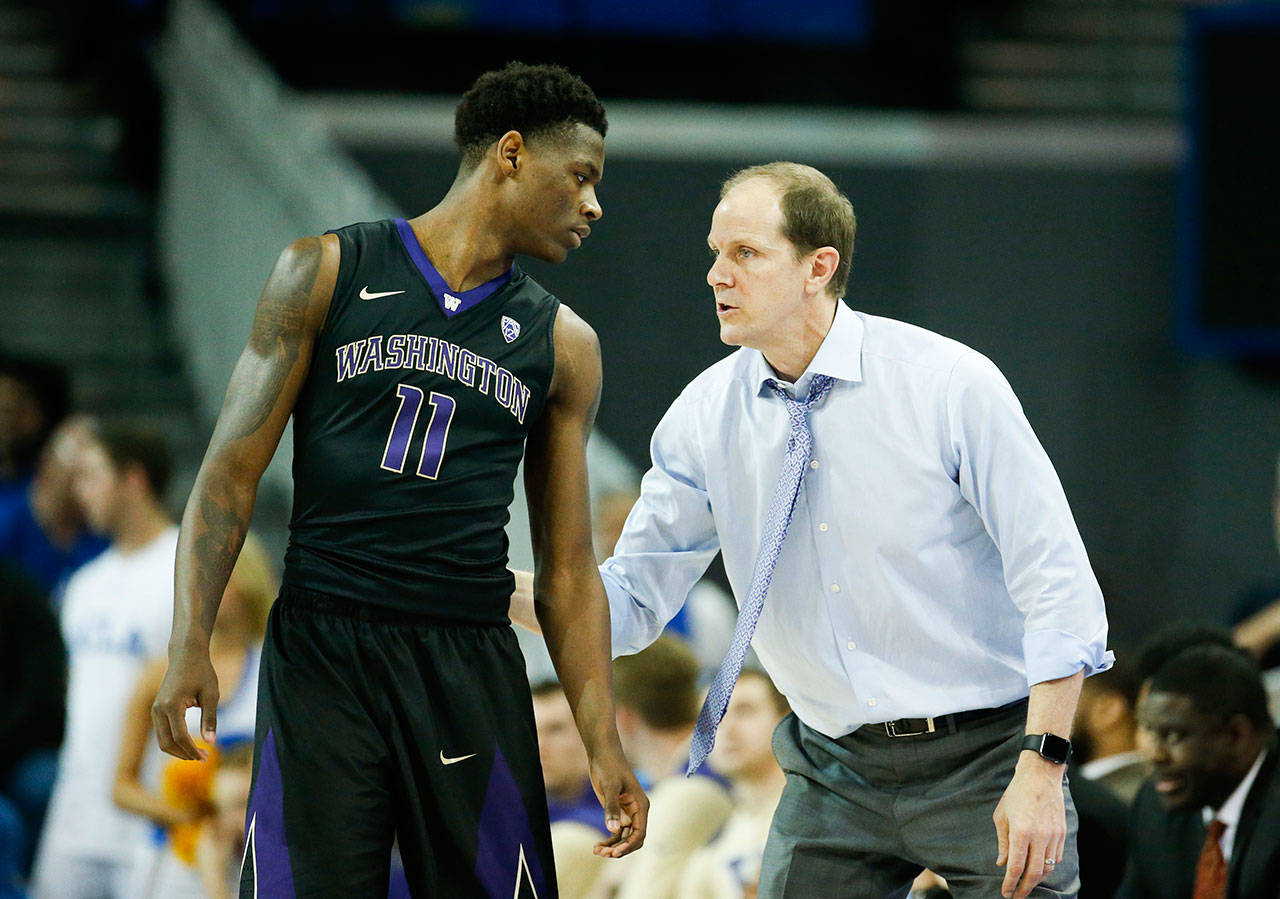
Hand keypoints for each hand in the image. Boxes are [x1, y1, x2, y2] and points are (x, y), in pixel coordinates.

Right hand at [152, 643, 219, 760]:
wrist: (186, 654)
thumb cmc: (202, 672)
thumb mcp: (211, 693)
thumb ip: (210, 718)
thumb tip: (210, 742)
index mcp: (172, 705)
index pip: (180, 736)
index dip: (192, 750)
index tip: (207, 756)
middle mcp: (158, 709)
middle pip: (167, 743)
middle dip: (184, 754)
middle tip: (204, 758)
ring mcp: (155, 710)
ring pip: (162, 741)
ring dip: (178, 751)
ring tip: (198, 754)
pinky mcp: (156, 710)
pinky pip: (162, 733)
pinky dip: (174, 742)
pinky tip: (189, 744)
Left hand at [587, 746, 648, 858]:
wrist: (603, 753)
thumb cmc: (609, 766)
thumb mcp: (610, 786)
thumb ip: (611, 807)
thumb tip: (614, 830)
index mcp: (641, 805)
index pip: (640, 833)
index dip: (629, 845)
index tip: (614, 852)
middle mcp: (637, 811)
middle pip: (633, 839)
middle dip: (620, 848)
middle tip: (602, 853)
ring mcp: (627, 812)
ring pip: (624, 838)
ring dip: (613, 847)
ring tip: (597, 851)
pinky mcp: (617, 811)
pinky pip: (616, 832)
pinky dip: (609, 840)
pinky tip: (597, 846)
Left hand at [993, 755, 1065, 898]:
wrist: (1040, 776)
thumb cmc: (1016, 794)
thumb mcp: (1002, 816)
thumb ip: (1003, 843)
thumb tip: (1002, 864)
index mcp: (1021, 832)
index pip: (1016, 867)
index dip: (1010, 884)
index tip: (1006, 893)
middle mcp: (1039, 837)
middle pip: (1034, 873)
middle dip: (1025, 888)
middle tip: (1017, 896)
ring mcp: (1053, 835)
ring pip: (1048, 868)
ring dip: (1037, 879)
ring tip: (1027, 884)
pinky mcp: (1062, 833)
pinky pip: (1056, 857)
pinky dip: (1048, 866)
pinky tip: (1039, 868)